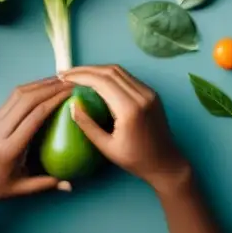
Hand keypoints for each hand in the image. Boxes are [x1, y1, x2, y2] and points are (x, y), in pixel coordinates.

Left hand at [0, 76, 73, 214]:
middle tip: (70, 82)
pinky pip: (11, 98)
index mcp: (8, 148)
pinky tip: (42, 88)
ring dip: (39, 84)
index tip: (71, 93)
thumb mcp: (24, 188)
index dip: (54, 101)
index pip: (34, 116)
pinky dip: (29, 89)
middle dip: (50, 88)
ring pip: (17, 94)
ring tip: (59, 80)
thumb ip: (48, 184)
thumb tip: (71, 186)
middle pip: (26, 100)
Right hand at [60, 65, 189, 193]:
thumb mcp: (107, 147)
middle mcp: (141, 95)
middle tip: (67, 74)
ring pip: (119, 71)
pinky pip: (127, 77)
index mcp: (130, 109)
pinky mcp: (151, 93)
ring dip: (97, 70)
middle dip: (86, 70)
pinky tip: (97, 81)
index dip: (81, 76)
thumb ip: (88, 125)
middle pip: (109, 71)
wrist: (166, 163)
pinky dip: (109, 75)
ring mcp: (148, 92)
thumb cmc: (136, 160)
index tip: (64, 77)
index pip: (102, 81)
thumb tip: (73, 104)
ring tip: (78, 75)